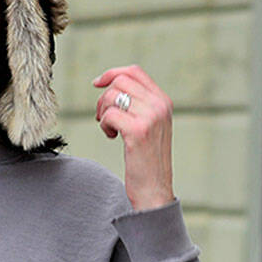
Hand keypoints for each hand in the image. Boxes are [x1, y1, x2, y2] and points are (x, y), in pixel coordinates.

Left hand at [93, 65, 174, 210]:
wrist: (154, 189)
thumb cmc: (147, 159)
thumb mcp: (150, 125)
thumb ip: (139, 104)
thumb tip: (112, 83)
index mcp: (164, 101)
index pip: (135, 72)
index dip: (112, 73)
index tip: (97, 84)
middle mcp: (160, 105)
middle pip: (120, 81)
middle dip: (104, 96)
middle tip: (103, 116)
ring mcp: (151, 117)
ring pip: (112, 96)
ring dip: (103, 112)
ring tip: (109, 129)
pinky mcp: (138, 131)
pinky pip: (109, 114)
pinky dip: (104, 125)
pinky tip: (112, 137)